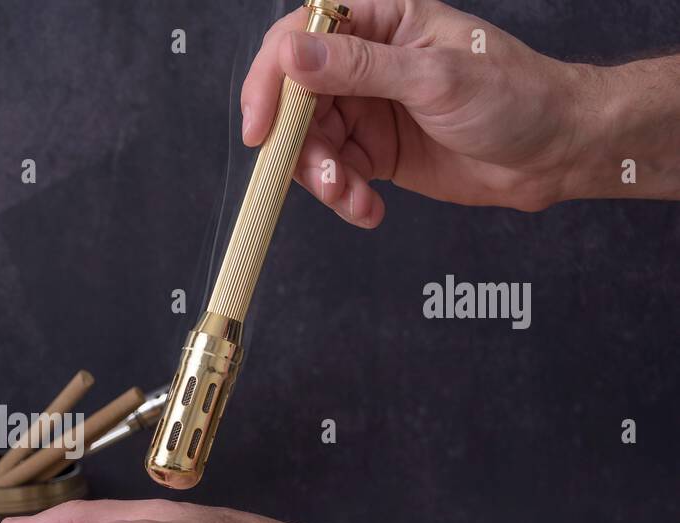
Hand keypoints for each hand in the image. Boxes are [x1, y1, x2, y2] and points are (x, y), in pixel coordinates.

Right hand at [241, 0, 592, 224]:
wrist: (555, 151)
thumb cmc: (514, 95)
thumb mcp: (434, 78)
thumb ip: (359, 68)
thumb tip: (292, 55)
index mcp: (380, 20)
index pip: (299, 38)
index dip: (271, 81)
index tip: (261, 129)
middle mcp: (364, 62)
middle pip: (295, 101)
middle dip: (299, 146)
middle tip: (323, 178)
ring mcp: (367, 107)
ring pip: (311, 145)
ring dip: (326, 180)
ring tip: (354, 198)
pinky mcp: (374, 150)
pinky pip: (337, 175)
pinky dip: (345, 198)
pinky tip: (369, 209)